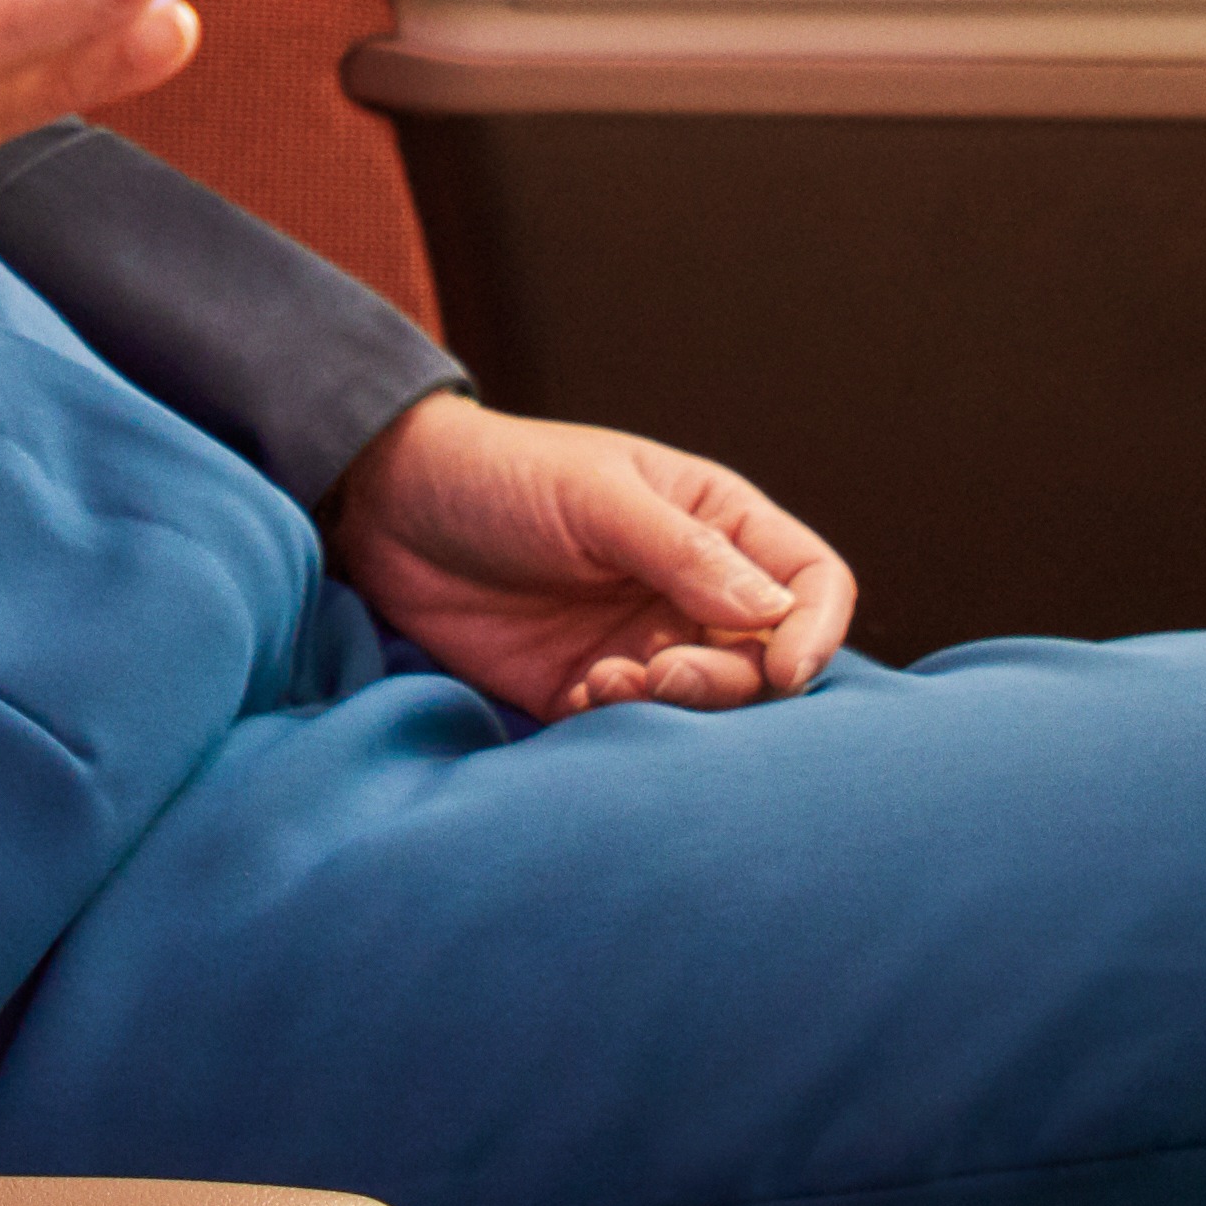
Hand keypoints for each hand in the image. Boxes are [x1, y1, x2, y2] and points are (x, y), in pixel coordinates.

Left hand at [323, 395, 854, 719]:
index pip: (810, 581)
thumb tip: (775, 611)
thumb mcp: (593, 495)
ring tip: (610, 681)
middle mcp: (692, 589)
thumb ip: (682, 551)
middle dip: (730, 680)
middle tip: (662, 672)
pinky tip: (582, 694)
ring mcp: (642, 641)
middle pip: (765, 659)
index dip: (815, 629)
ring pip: (708, 704)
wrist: (390, 509)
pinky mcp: (587, 690)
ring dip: (675, 706)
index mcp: (716, 522)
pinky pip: (637, 731)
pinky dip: (624, 727)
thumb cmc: (500, 474)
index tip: (785, 670)